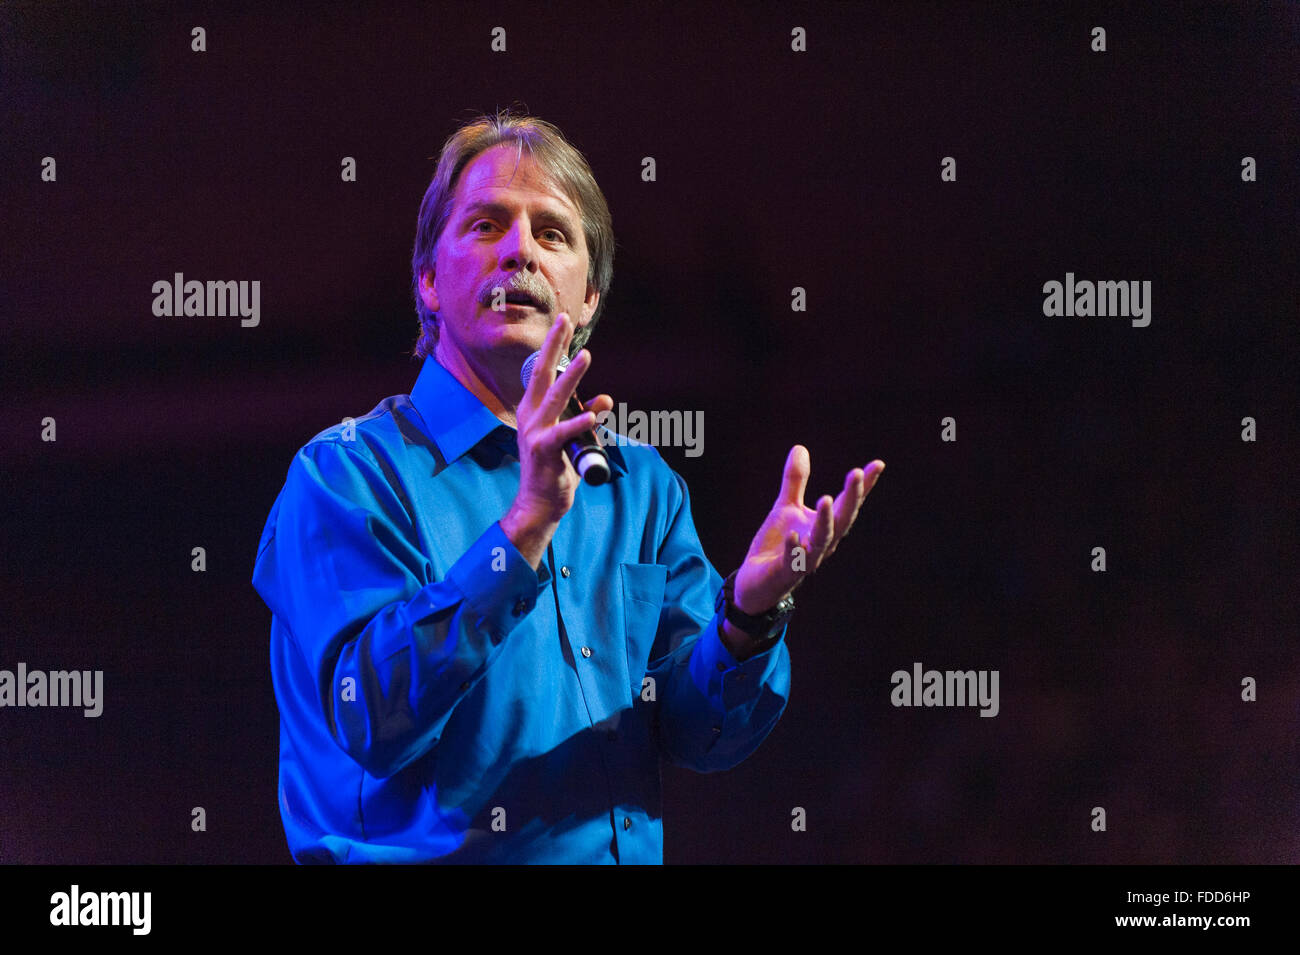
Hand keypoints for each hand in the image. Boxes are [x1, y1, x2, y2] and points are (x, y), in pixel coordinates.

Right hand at [501, 313, 612, 564]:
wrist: (539, 503)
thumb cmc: (554, 469)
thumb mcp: (573, 438)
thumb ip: (587, 417)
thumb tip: (606, 400)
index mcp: (533, 410)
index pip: (542, 371)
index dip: (553, 346)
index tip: (563, 322)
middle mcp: (530, 416)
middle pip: (542, 374)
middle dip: (553, 346)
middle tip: (563, 320)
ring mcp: (535, 432)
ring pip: (555, 398)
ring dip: (571, 376)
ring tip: (584, 356)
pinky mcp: (544, 451)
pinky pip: (564, 433)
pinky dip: (579, 423)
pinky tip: (594, 414)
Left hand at [733, 446, 883, 614]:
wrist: (756, 582)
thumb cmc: (778, 545)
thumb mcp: (785, 507)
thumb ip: (796, 481)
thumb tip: (800, 447)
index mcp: (826, 527)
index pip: (848, 504)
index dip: (864, 486)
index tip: (877, 464)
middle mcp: (822, 544)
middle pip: (842, 520)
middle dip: (851, 498)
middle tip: (856, 473)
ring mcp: (806, 559)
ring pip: (822, 541)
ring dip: (826, 521)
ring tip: (827, 498)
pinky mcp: (786, 572)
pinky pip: (793, 560)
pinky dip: (795, 548)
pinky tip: (793, 534)